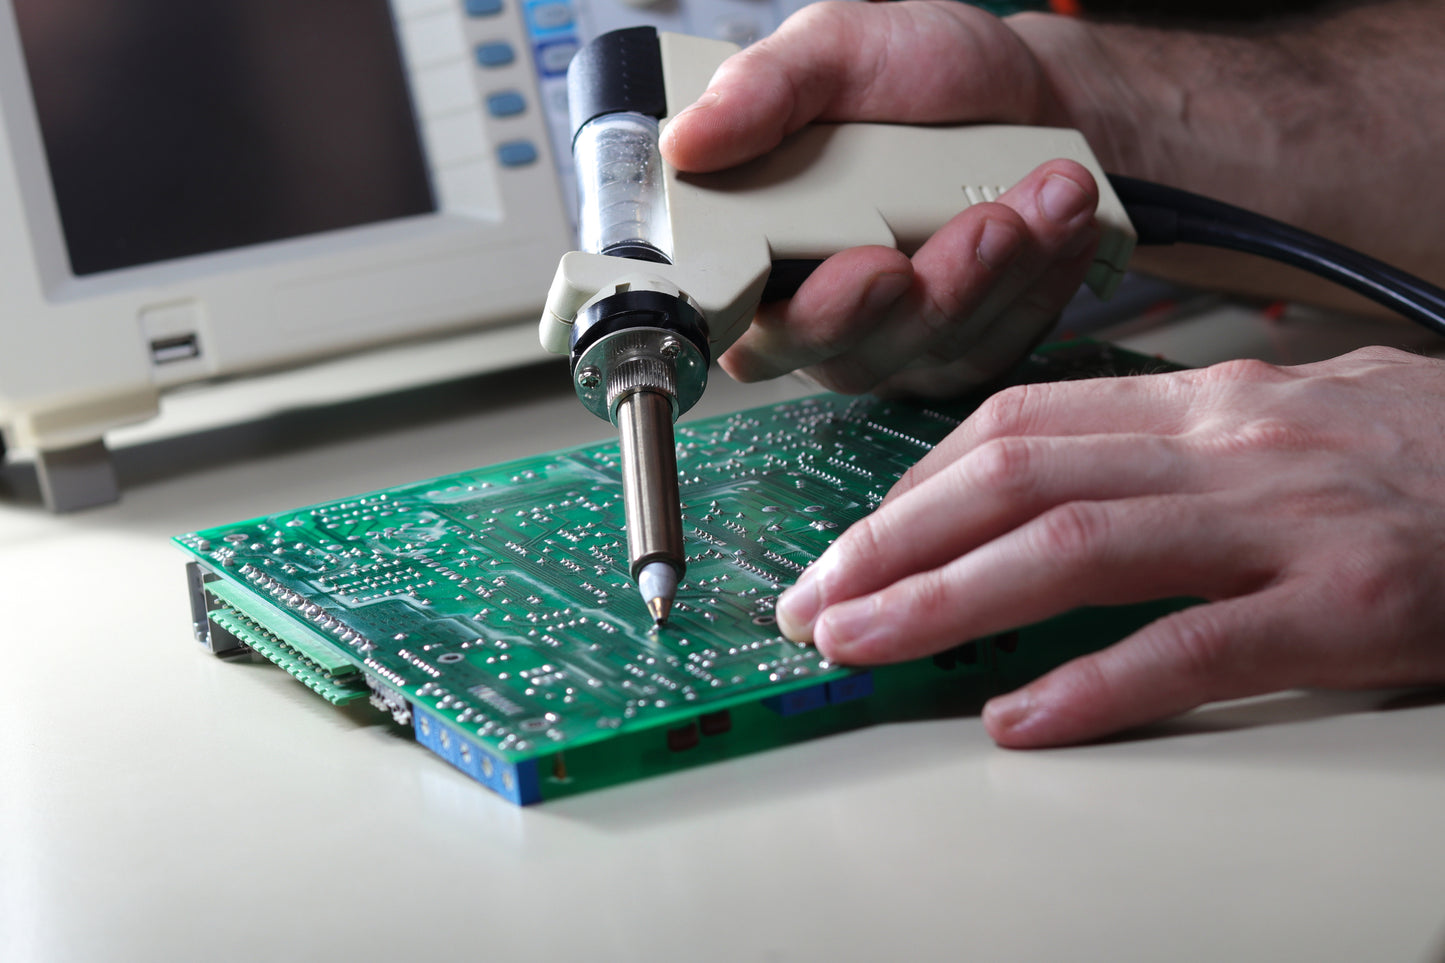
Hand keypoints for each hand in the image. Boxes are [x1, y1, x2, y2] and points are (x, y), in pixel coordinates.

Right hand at [660, 1, 1101, 395]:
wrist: (1038, 93)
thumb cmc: (925, 75)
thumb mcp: (837, 47)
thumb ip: (762, 90)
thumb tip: (684, 140)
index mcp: (758, 246)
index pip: (736, 320)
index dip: (783, 316)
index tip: (860, 264)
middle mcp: (817, 309)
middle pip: (838, 352)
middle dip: (916, 295)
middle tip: (980, 227)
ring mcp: (895, 339)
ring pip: (929, 345)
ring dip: (997, 273)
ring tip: (1047, 190)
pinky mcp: (966, 351)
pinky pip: (998, 343)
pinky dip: (1039, 281)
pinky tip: (1062, 219)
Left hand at [775, 347, 1444, 745]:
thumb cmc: (1422, 461)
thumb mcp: (1283, 421)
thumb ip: (1166, 447)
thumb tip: (1048, 485)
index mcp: (1205, 405)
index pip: (1017, 424)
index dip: (916, 486)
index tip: (852, 538)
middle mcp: (1228, 447)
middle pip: (1015, 477)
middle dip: (893, 542)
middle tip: (811, 599)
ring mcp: (1286, 526)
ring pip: (1075, 550)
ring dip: (945, 600)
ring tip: (859, 644)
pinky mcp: (1350, 611)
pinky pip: (1193, 649)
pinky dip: (1092, 686)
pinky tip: (1017, 719)